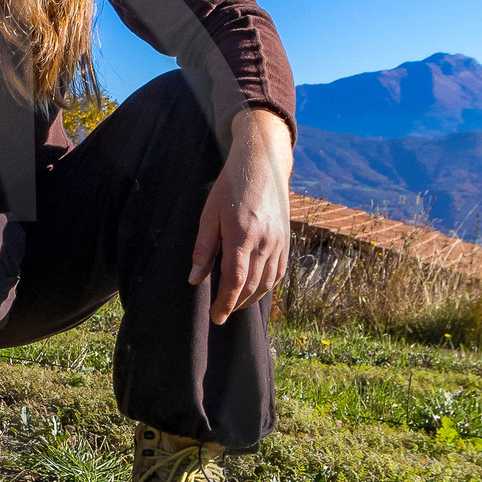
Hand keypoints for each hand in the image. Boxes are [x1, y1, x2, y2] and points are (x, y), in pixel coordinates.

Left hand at [189, 108, 292, 324]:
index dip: (225, 303)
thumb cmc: (230, 187)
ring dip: (250, 300)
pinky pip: (279, 272)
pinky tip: (254, 290)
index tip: (215, 317)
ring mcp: (279, 242)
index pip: (235, 281)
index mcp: (242, 236)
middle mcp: (265, 242)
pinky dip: (267, 286)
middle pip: (251, 287)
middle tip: (220, 315)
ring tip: (234, 305)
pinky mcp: (286, 240)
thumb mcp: (209, 214)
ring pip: (267, 283)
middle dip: (235, 305)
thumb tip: (195, 278)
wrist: (264, 164)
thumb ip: (204, 248)